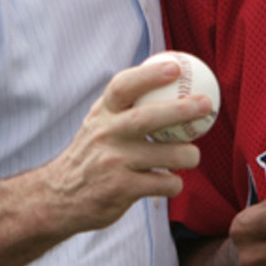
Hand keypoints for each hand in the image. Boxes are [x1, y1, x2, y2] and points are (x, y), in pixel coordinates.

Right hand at [39, 57, 208, 234]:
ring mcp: (113, 163)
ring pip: (163, 154)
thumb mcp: (98, 124)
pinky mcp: (120, 189)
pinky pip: (161, 183)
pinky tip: (172, 182)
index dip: (149, 74)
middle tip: (206, 104)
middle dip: (181, 109)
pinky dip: (174, 183)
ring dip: (187, 154)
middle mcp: (105, 135)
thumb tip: (166, 77)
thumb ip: (123, 105)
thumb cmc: (92, 155)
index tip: (175, 67)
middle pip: (147, 118)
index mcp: (102, 114)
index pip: (123, 86)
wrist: (59, 198)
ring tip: (193, 155)